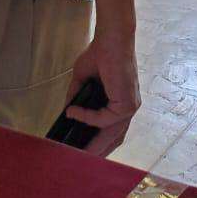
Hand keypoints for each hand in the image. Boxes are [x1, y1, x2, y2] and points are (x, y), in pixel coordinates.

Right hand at [65, 32, 140, 156]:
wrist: (111, 37)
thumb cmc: (99, 53)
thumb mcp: (83, 79)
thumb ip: (77, 96)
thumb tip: (67, 113)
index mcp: (121, 102)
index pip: (113, 132)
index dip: (99, 144)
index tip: (82, 152)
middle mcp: (128, 107)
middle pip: (113, 139)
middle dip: (95, 152)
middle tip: (76, 160)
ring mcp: (129, 107)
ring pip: (110, 134)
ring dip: (91, 143)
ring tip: (73, 149)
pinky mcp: (126, 104)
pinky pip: (104, 119)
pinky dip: (87, 118)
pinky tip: (73, 112)